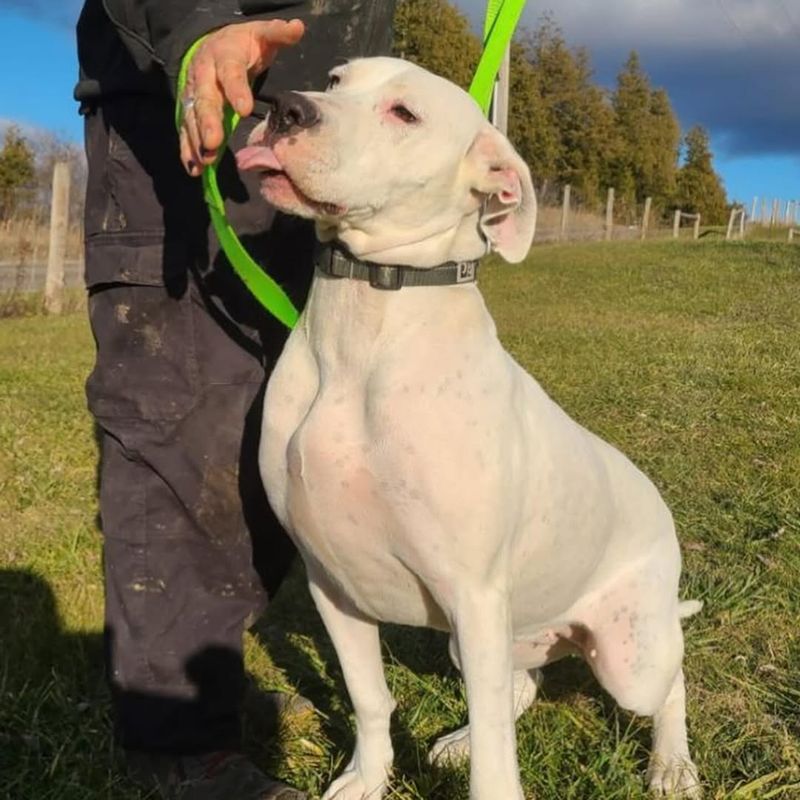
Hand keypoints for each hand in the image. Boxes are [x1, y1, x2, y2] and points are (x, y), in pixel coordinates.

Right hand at [179, 18, 304, 175]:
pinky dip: (188, 148)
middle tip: (214, 143)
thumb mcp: (261, 34)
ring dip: (196, 140)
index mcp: (224, 56)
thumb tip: (297, 27)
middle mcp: (204, 74)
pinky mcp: (190, 109)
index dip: (236, 90)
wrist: (212, 43)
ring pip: (192, 117)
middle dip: (208, 122)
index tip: (244, 109)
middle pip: (206, 99)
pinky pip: (186, 129)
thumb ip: (278, 33)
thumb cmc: (243, 45)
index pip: (230, 73)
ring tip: (205, 160)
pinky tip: (194, 168)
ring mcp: (194, 93)